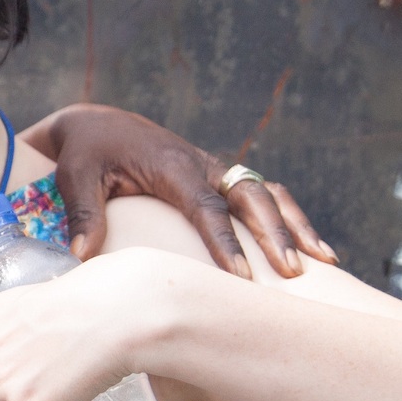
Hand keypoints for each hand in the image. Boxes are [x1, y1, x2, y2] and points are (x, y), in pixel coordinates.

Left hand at [24, 103, 332, 277]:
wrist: (98, 125)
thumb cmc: (87, 153)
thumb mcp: (76, 176)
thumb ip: (84, 212)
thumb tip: (85, 254)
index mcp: (171, 165)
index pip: (206, 206)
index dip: (225, 241)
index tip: (241, 275)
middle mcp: (202, 166)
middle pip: (250, 197)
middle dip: (276, 234)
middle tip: (293, 272)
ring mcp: (215, 172)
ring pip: (266, 194)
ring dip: (295, 225)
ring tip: (324, 262)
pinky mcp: (219, 181)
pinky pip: (262, 196)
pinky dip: (288, 219)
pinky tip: (312, 251)